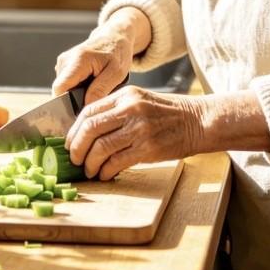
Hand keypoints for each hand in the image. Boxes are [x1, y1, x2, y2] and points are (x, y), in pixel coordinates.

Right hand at [53, 7, 150, 103]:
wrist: (114, 36)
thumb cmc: (117, 52)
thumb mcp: (116, 72)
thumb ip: (100, 89)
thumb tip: (85, 107)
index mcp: (78, 60)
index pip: (59, 89)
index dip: (65, 104)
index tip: (79, 114)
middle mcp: (66, 60)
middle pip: (61, 91)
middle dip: (74, 100)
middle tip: (94, 101)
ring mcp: (63, 62)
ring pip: (64, 89)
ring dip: (76, 94)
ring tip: (94, 89)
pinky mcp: (64, 65)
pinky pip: (66, 84)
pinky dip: (77, 88)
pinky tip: (90, 84)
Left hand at [65, 85, 205, 180]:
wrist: (199, 121)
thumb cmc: (170, 114)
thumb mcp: (141, 101)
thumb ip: (118, 110)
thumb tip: (90, 131)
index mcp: (126, 95)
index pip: (88, 111)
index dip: (75, 130)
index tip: (71, 143)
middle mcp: (130, 109)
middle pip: (90, 129)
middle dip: (77, 147)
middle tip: (74, 159)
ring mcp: (139, 128)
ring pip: (101, 147)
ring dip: (90, 163)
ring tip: (89, 170)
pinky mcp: (148, 148)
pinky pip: (117, 161)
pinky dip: (105, 170)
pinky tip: (104, 174)